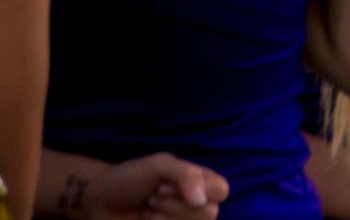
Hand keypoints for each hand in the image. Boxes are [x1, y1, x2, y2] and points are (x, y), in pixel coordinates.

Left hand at [68, 152, 228, 219]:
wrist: (97, 202)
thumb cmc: (129, 178)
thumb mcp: (159, 165)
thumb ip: (187, 175)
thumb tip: (202, 201)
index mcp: (201, 183)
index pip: (222, 191)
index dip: (197, 191)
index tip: (165, 186)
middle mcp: (196, 205)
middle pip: (210, 214)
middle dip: (175, 206)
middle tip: (153, 198)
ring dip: (164, 219)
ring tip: (148, 210)